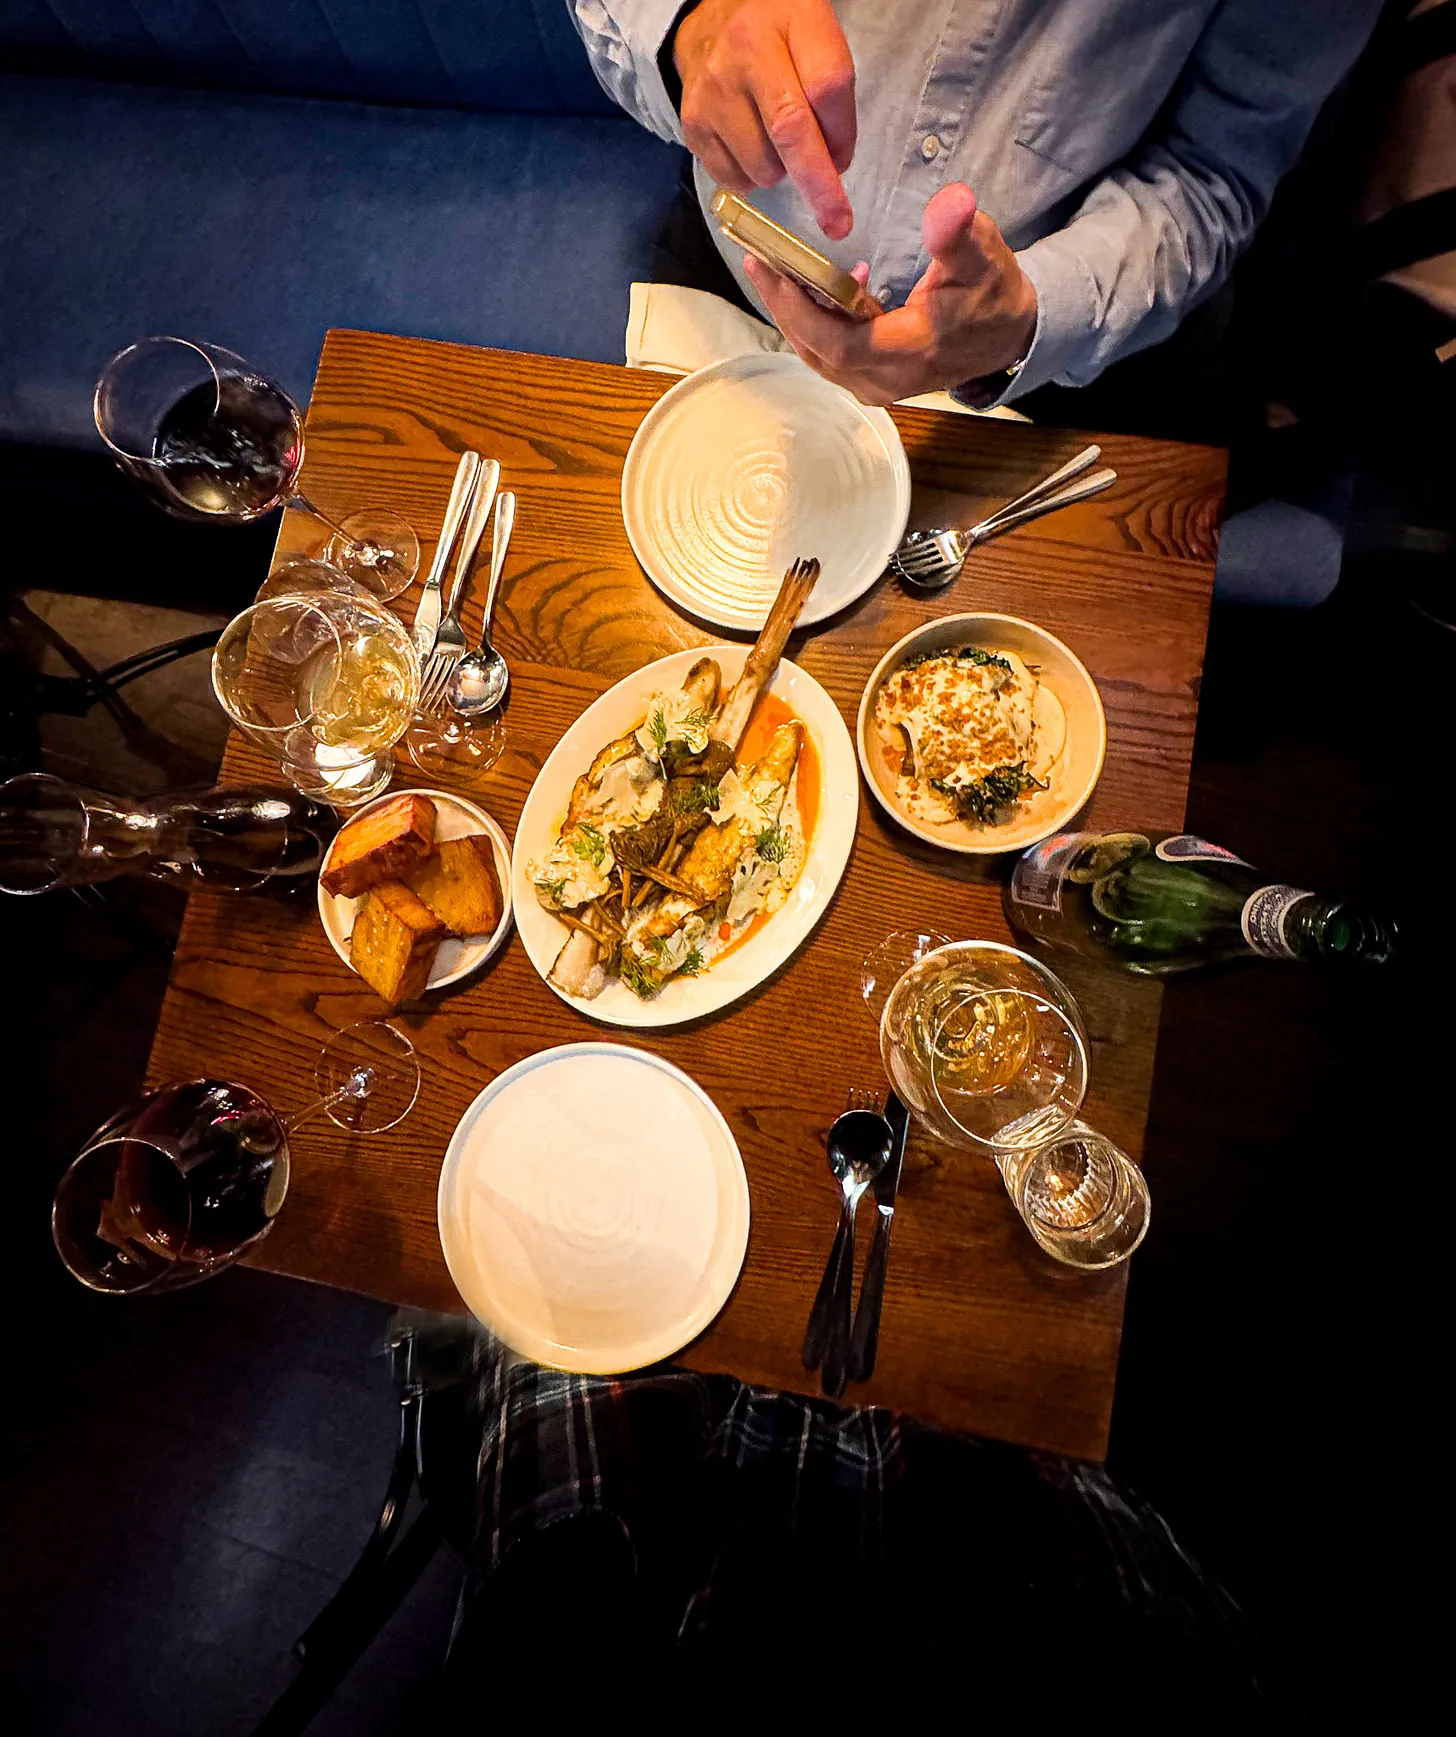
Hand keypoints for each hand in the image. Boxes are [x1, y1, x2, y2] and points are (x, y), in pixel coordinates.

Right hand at [673, 0, 855, 239]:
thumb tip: (834, 164)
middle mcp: (744, 54)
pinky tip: (752, 147)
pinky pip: (735, 179)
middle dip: (819, 185)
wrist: (709, 22)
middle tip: (838, 223)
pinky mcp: (693, 126)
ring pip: (763, 165)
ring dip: (781, 171)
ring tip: (775, 141)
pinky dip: (752, 178)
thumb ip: (832, 88)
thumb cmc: (776, 33)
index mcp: (788, 22)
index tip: (846, 162)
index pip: (826, 88)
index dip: (842, 134)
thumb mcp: (815, 35)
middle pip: (790, 131)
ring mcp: (713, 93)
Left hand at [743, 183, 1038, 404]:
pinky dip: (815, 324)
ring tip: (774, 271)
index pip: (838, 342)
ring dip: (794, 315)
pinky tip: (818, 288)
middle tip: (760, 262)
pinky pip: (830, 355)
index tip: (775, 273)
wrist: (1010, 336)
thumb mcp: (983, 257)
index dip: (802, 311)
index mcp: (908, 353)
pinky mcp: (872, 379)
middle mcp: (886, 379)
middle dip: (785, 307)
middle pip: (817, 351)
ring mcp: (877, 385)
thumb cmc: (993, 296)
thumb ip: (959, 233)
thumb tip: (950, 202)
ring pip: (818, 356)